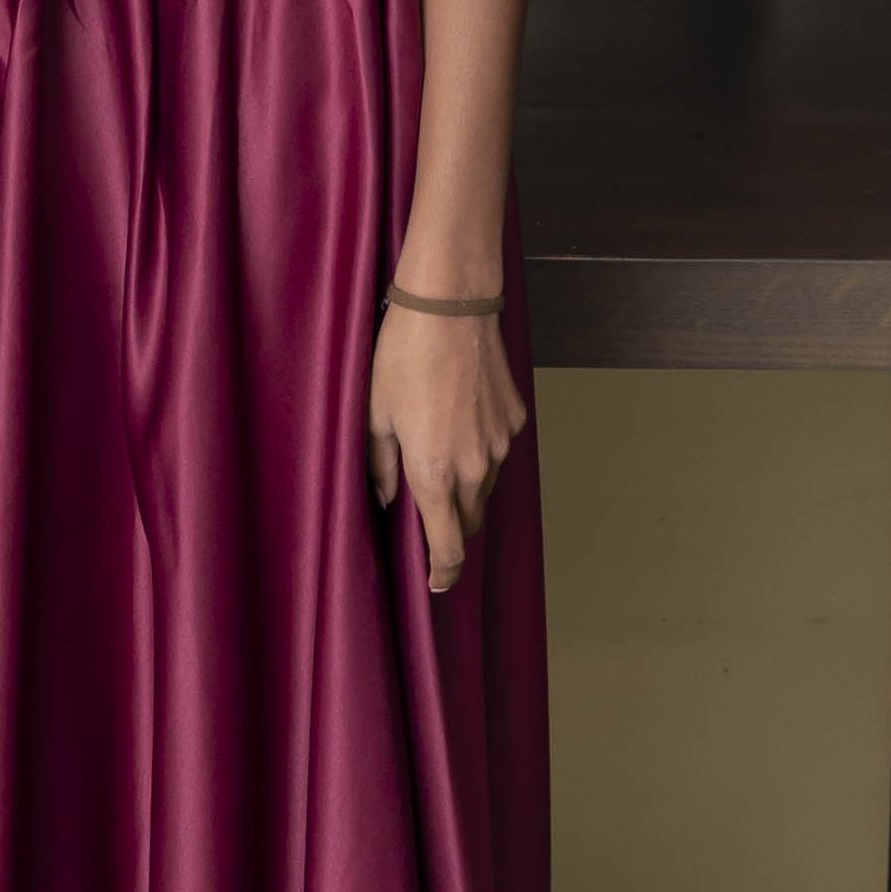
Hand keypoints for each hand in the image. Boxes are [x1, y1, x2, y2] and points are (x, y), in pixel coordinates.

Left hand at [367, 306, 526, 596]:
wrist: (451, 309)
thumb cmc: (403, 358)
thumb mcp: (375, 415)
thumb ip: (380, 466)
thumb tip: (385, 497)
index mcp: (434, 474)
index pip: (448, 546)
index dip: (443, 572)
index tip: (436, 582)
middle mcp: (475, 467)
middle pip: (470, 521)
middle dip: (451, 529)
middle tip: (428, 519)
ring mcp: (501, 444)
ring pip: (486, 487)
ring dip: (466, 490)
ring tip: (440, 461)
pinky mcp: (515, 419)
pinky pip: (499, 452)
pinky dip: (481, 452)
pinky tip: (459, 422)